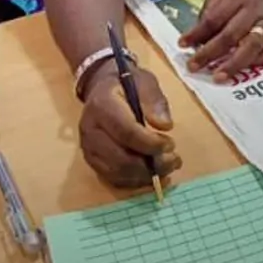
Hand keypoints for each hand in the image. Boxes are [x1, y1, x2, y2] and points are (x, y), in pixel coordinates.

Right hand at [79, 61, 181, 189]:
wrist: (101, 86)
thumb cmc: (126, 82)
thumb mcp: (144, 81)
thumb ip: (155, 101)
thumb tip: (165, 126)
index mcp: (102, 105)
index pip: (126, 131)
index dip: (150, 143)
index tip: (171, 145)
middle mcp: (90, 129)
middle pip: (120, 158)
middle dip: (150, 165)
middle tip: (174, 160)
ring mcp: (88, 147)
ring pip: (116, 172)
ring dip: (145, 176)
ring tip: (168, 169)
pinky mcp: (91, 160)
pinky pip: (112, 178)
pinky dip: (135, 182)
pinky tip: (153, 176)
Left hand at [179, 0, 262, 81]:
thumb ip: (214, 4)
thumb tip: (199, 30)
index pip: (215, 17)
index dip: (197, 33)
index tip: (182, 44)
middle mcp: (254, 9)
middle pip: (231, 35)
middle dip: (210, 53)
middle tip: (193, 66)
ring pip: (252, 47)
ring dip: (234, 64)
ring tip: (218, 77)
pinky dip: (256, 62)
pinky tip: (243, 69)